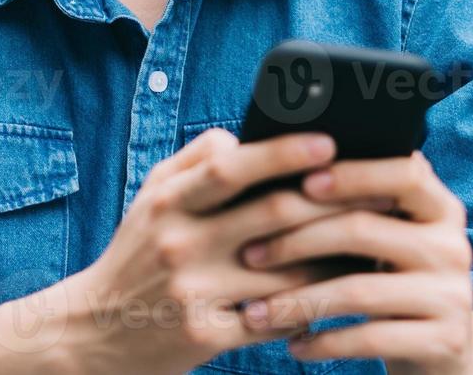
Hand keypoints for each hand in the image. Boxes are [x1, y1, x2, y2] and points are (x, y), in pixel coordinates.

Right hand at [57, 128, 391, 374]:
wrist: (91, 332)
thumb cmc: (138, 253)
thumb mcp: (152, 196)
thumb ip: (196, 159)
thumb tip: (246, 137)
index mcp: (171, 202)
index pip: (232, 168)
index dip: (283, 152)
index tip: (328, 142)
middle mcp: (181, 243)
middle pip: (274, 216)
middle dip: (335, 201)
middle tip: (380, 190)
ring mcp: (194, 293)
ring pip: (286, 269)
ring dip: (337, 255)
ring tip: (375, 238)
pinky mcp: (206, 336)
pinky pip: (276, 315)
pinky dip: (312, 302)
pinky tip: (340, 290)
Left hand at [235, 150, 472, 374]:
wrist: (449, 352)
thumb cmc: (398, 281)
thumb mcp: (394, 239)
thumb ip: (365, 203)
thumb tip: (292, 156)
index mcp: (441, 209)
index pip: (404, 174)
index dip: (353, 174)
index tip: (303, 181)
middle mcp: (453, 247)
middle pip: (364, 229)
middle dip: (297, 240)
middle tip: (250, 254)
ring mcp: (452, 296)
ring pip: (358, 291)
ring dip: (297, 300)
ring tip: (256, 310)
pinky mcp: (444, 342)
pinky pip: (369, 339)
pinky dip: (323, 342)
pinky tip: (294, 344)